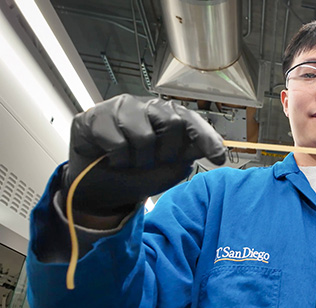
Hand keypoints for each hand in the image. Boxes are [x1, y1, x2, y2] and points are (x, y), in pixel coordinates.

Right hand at [62, 94, 225, 215]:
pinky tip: (111, 158)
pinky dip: (116, 158)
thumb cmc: (135, 174)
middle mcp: (146, 108)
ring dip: (139, 159)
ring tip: (130, 161)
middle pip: (172, 122)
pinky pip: (115, 140)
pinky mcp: (95, 116)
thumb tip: (208, 148)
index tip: (218, 157)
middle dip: (167, 152)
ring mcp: (120, 108)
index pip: (193, 121)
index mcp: (167, 117)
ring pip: (143, 135)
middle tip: (153, 162)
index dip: (207, 138)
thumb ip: (187, 157)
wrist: (99, 188)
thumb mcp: (168, 170)